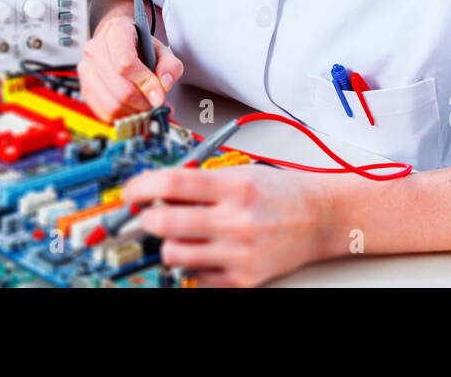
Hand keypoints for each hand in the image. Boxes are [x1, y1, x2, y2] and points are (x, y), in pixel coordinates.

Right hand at [79, 14, 183, 121]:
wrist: (120, 43)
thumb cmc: (139, 46)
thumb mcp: (162, 50)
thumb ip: (170, 66)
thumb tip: (164, 84)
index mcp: (115, 31)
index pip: (125, 62)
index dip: (145, 83)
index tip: (159, 95)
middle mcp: (96, 48)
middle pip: (120, 87)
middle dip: (142, 102)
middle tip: (156, 104)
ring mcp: (86, 68)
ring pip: (111, 103)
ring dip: (134, 112)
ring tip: (146, 107)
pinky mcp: (85, 88)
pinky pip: (103, 112)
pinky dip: (122, 117)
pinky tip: (133, 110)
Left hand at [124, 164, 335, 287]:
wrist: (321, 217)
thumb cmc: (281, 191)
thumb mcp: (240, 172)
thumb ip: (200, 180)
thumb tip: (155, 190)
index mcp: (235, 186)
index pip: (173, 183)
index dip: (141, 186)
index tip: (129, 191)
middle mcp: (237, 220)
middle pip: (166, 223)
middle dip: (145, 219)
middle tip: (145, 215)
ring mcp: (240, 253)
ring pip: (175, 254)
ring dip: (168, 243)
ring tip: (178, 233)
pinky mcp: (244, 278)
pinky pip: (198, 276)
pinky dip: (193, 263)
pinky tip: (204, 249)